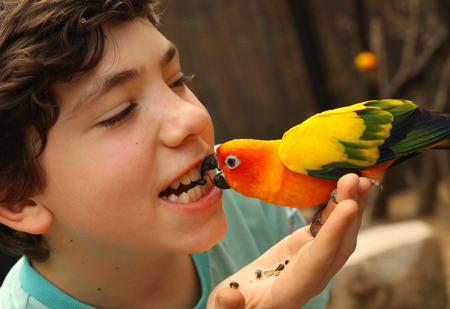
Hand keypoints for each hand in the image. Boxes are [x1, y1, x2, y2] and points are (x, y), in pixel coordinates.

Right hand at [209, 174, 371, 308]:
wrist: (243, 304)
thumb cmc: (233, 308)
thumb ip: (227, 307)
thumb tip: (228, 297)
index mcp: (291, 292)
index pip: (318, 261)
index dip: (333, 234)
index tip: (349, 206)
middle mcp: (310, 278)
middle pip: (338, 245)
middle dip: (350, 212)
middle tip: (358, 179)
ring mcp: (312, 262)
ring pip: (338, 235)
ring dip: (349, 205)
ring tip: (358, 178)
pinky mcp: (306, 249)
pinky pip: (325, 228)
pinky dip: (335, 208)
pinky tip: (341, 188)